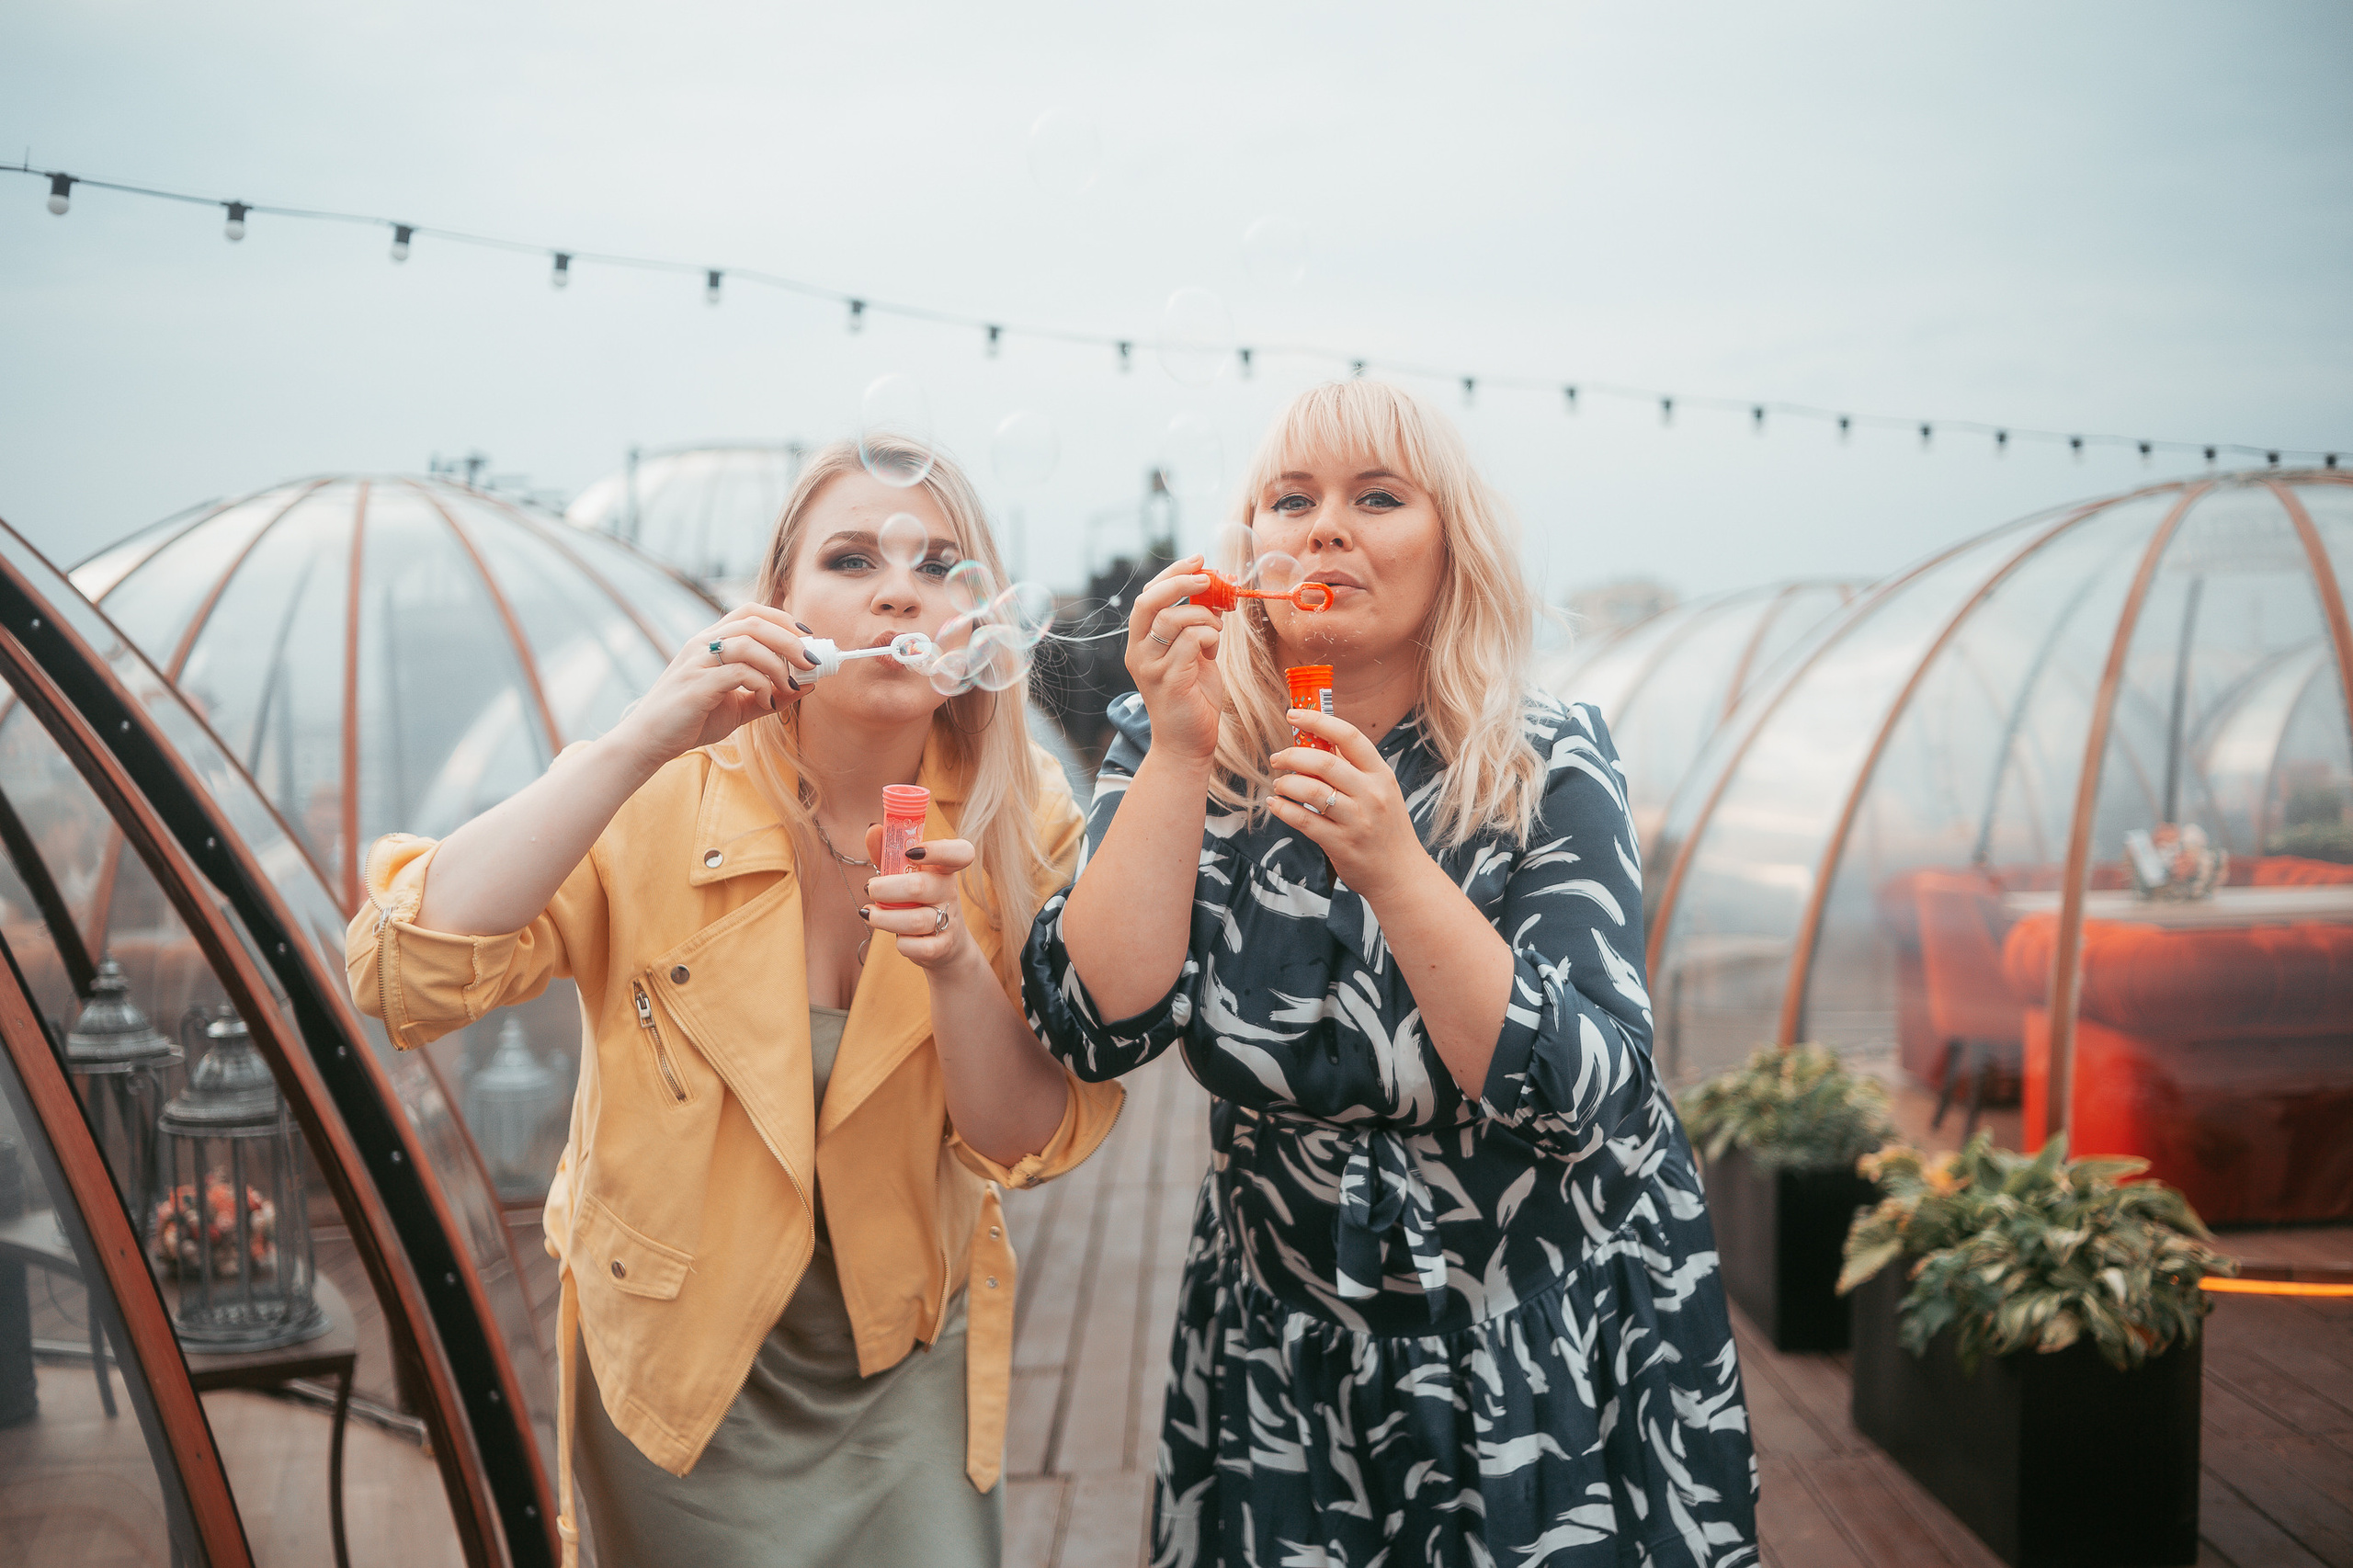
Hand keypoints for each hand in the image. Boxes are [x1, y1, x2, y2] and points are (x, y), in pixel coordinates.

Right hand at [608, 605, 817, 772]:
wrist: (648, 741)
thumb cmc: (691, 720)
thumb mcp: (738, 705)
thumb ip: (770, 694)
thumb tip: (809, 685)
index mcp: (710, 641)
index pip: (750, 611)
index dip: (782, 619)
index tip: (806, 637)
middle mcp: (702, 644)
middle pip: (755, 623)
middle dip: (790, 640)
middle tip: (811, 661)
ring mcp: (697, 662)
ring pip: (749, 644)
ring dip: (778, 665)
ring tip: (788, 687)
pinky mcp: (697, 684)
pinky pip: (739, 672)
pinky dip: (762, 685)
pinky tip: (766, 701)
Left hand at [859, 828, 976, 973]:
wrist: (944, 944)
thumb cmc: (919, 901)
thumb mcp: (906, 875)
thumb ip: (888, 853)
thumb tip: (873, 830)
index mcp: (944, 869)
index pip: (960, 853)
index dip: (939, 850)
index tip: (911, 852)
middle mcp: (950, 892)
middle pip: (920, 886)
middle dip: (886, 888)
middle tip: (869, 888)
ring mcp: (949, 921)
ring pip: (916, 920)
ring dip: (884, 918)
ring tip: (869, 913)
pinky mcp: (942, 947)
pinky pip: (919, 947)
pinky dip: (902, 944)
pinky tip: (896, 938)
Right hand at [1124, 556, 1228, 763]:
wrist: (1187, 744)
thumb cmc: (1193, 698)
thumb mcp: (1194, 655)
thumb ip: (1195, 626)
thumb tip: (1212, 593)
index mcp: (1141, 642)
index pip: (1147, 596)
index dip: (1172, 573)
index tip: (1198, 560)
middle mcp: (1138, 652)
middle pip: (1149, 601)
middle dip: (1180, 582)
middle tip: (1206, 577)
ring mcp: (1150, 667)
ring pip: (1173, 619)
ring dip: (1203, 616)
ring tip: (1217, 629)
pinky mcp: (1168, 681)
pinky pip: (1190, 641)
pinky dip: (1208, 636)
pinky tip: (1213, 648)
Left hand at [1265, 708, 1424, 901]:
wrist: (1401, 875)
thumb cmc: (1385, 828)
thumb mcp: (1380, 791)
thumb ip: (1354, 767)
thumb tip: (1318, 737)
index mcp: (1381, 775)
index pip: (1350, 737)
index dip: (1318, 720)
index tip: (1293, 714)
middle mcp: (1371, 795)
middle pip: (1325, 762)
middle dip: (1293, 755)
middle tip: (1278, 758)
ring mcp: (1357, 821)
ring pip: (1311, 790)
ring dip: (1286, 783)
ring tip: (1279, 784)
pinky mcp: (1341, 844)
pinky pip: (1303, 820)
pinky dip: (1283, 809)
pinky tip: (1275, 804)